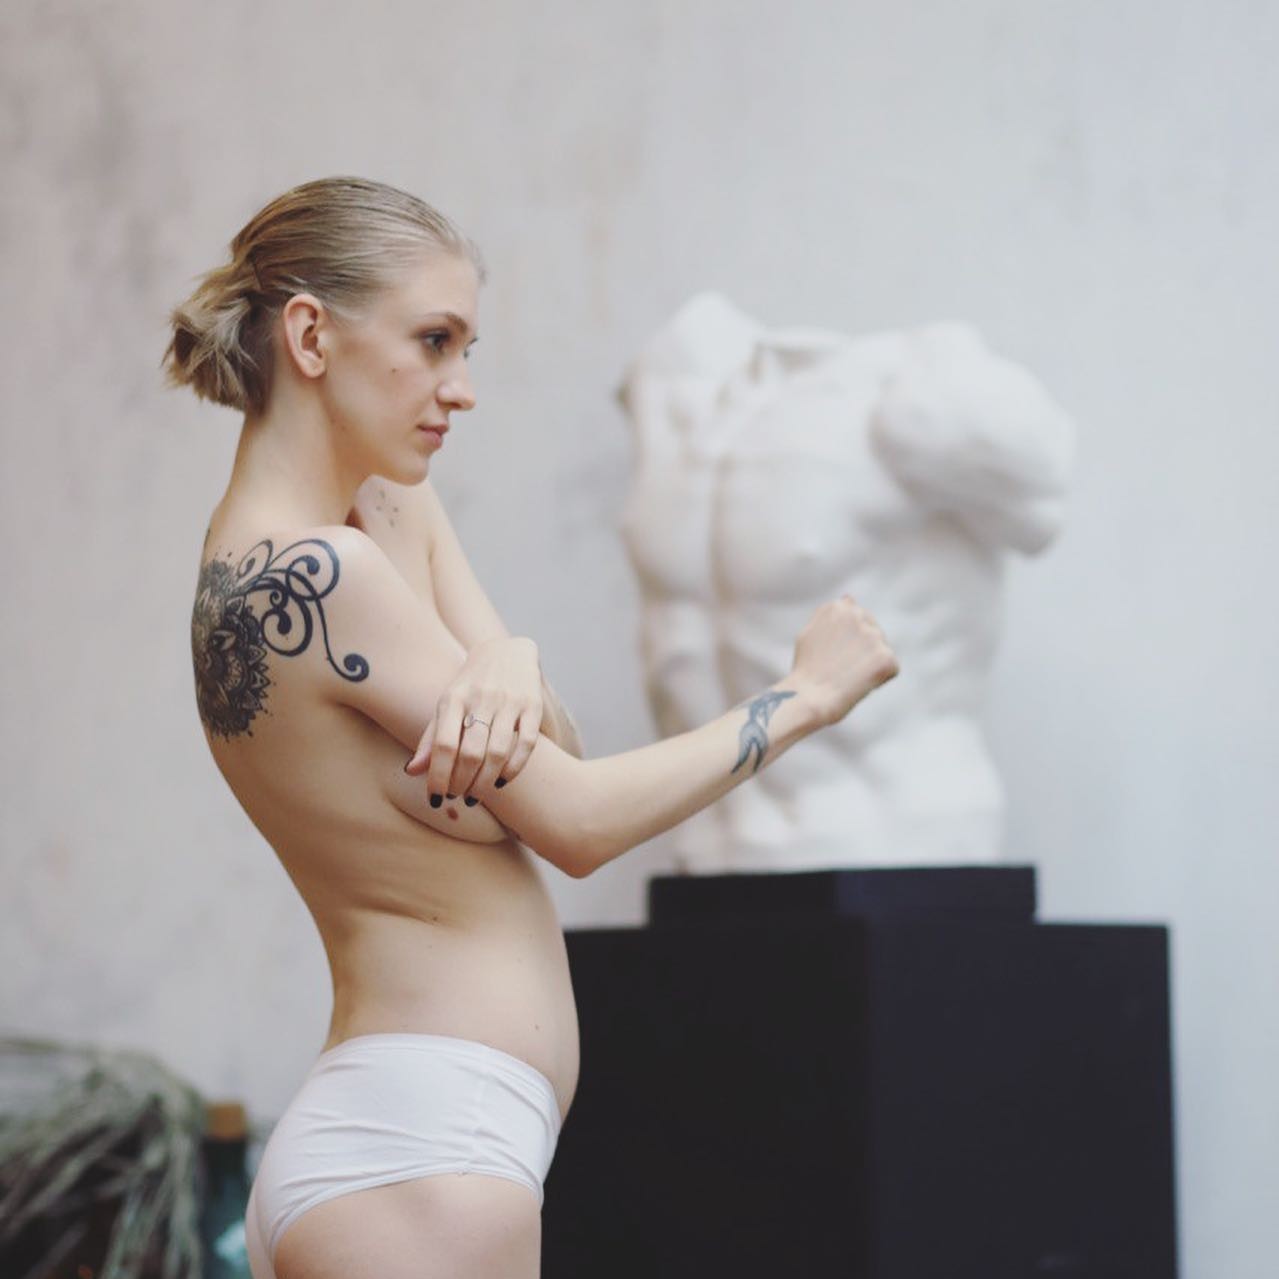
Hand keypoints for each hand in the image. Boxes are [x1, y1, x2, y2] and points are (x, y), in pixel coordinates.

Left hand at [404, 636, 543, 800]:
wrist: (507, 651)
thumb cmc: (470, 686)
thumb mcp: (446, 705)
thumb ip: (430, 739)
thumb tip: (411, 772)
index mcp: (453, 698)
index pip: (443, 744)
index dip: (438, 776)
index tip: (437, 799)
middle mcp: (481, 698)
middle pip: (470, 752)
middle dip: (462, 783)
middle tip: (458, 798)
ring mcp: (509, 701)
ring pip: (497, 751)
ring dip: (485, 781)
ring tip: (475, 796)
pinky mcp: (533, 705)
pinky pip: (526, 743)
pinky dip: (514, 768)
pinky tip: (502, 781)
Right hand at [789, 594, 899, 726]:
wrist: (808, 698)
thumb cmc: (806, 670)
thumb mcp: (810, 633)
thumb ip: (830, 615)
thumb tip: (849, 598)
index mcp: (838, 606)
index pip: (857, 622)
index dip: (846, 644)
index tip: (833, 656)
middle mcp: (858, 615)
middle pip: (872, 633)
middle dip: (862, 651)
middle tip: (840, 669)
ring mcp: (874, 635)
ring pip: (881, 651)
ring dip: (870, 664)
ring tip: (848, 676)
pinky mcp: (886, 657)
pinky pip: (891, 668)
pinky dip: (879, 679)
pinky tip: (859, 684)